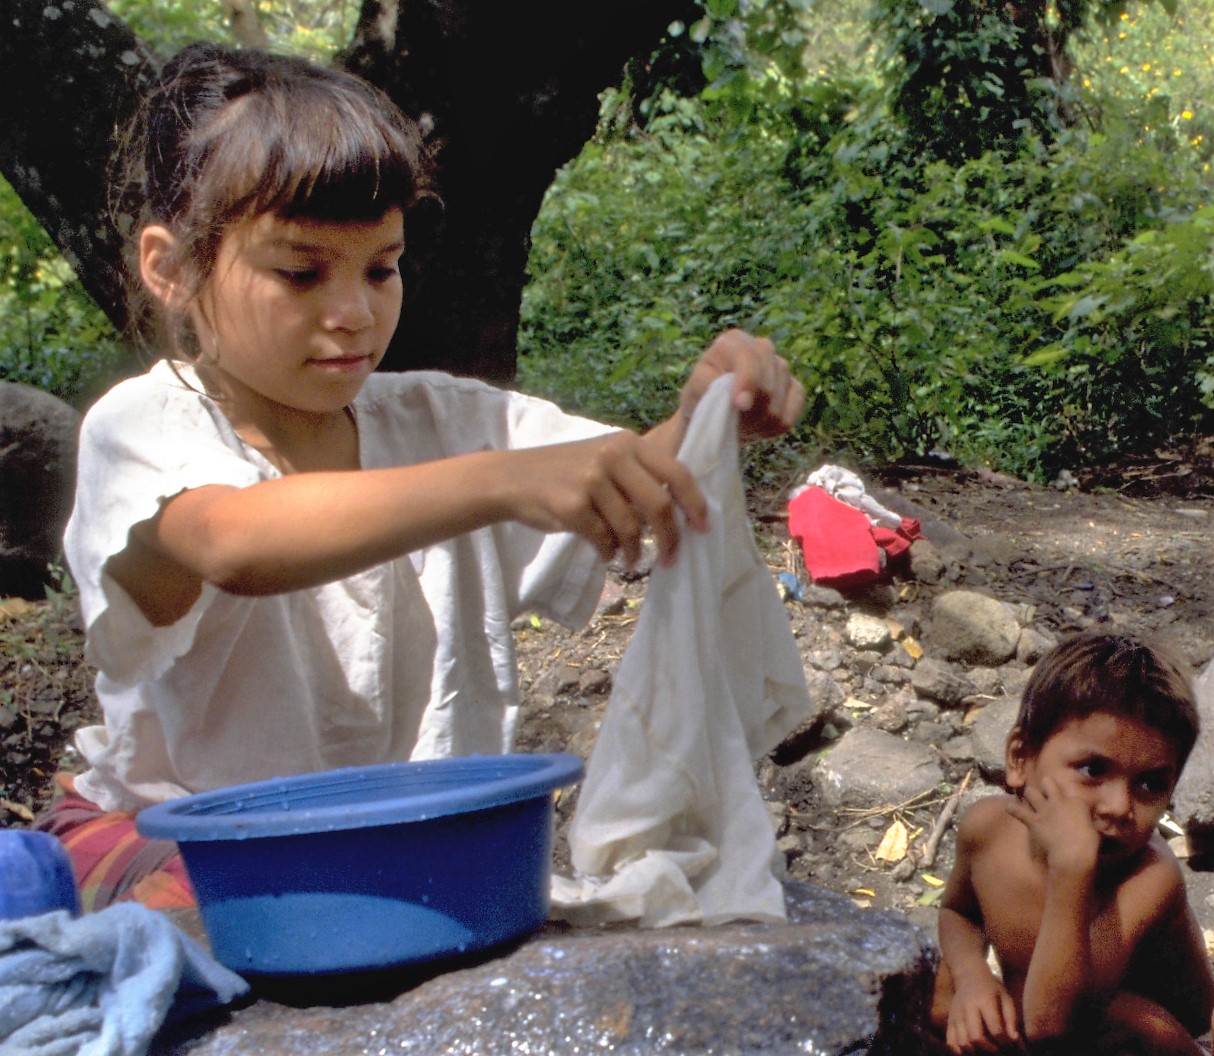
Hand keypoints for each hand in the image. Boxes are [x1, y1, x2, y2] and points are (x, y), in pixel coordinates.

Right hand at [501, 430, 707, 567]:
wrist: (512, 479)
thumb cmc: (566, 473)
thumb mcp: (605, 461)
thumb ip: (639, 478)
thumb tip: (682, 514)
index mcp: (627, 443)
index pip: (676, 472)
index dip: (695, 503)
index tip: (703, 528)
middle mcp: (612, 456)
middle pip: (659, 505)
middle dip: (670, 538)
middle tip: (670, 558)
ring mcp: (590, 480)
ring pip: (631, 528)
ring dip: (634, 551)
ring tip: (630, 558)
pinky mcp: (571, 505)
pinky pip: (604, 540)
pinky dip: (608, 553)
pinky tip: (603, 553)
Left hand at [678, 329, 804, 440]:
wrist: (714, 411)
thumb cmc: (701, 395)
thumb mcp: (694, 388)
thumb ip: (709, 386)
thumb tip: (737, 398)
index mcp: (735, 342)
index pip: (749, 357)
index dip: (748, 382)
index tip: (740, 405)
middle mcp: (762, 348)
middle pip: (767, 385)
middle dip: (750, 411)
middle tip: (732, 423)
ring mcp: (781, 367)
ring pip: (778, 404)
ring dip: (758, 422)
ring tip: (740, 425)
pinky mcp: (795, 388)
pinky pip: (792, 413)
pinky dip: (774, 428)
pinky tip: (758, 428)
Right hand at [947, 972, 1024, 1053]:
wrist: (968, 975)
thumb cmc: (992, 989)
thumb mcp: (1006, 998)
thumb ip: (1011, 1019)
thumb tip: (1014, 1039)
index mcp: (984, 1001)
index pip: (995, 1029)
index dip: (1005, 1042)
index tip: (1010, 1044)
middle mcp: (967, 1008)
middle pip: (976, 1038)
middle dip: (989, 1049)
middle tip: (998, 1050)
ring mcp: (956, 1015)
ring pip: (962, 1042)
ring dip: (976, 1052)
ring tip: (985, 1050)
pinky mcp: (949, 1021)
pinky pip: (951, 1042)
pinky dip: (960, 1051)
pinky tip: (971, 1050)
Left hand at [1005, 776, 1100, 875]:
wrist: (1073, 855)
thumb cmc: (1089, 845)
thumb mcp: (1095, 829)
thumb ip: (1089, 819)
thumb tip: (1089, 818)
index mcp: (1077, 802)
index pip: (1071, 792)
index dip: (1069, 798)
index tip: (1069, 804)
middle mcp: (1059, 801)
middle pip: (1047, 782)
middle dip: (1045, 785)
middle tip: (1045, 791)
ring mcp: (1044, 810)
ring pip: (1031, 792)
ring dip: (1029, 795)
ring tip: (1029, 799)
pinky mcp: (1033, 820)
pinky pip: (1017, 810)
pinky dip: (1013, 808)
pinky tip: (1009, 807)